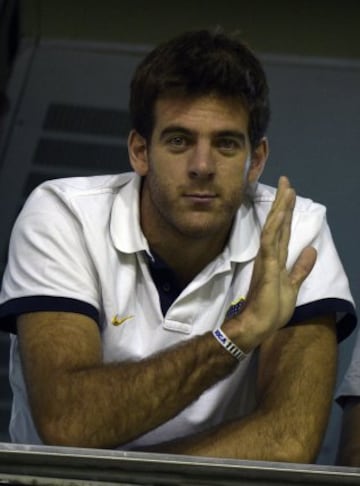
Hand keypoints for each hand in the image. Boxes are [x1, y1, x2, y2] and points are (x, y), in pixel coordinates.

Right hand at [227, 176, 316, 350]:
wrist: (258, 324)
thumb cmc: (272, 309)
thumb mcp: (293, 286)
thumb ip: (301, 268)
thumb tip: (311, 249)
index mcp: (276, 258)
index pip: (283, 231)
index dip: (287, 213)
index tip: (290, 194)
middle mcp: (270, 254)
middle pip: (279, 224)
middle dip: (283, 203)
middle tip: (286, 182)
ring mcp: (267, 258)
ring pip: (274, 228)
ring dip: (280, 209)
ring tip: (286, 190)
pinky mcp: (266, 265)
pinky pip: (270, 242)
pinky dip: (274, 226)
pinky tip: (278, 214)